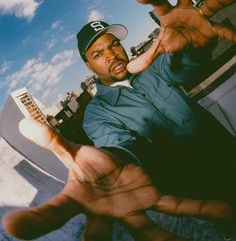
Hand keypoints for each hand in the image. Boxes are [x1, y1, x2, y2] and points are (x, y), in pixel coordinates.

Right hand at [2, 119, 230, 239]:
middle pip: (97, 237)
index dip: (36, 220)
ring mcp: (131, 209)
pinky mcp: (153, 196)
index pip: (54, 212)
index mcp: (78, 201)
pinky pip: (175, 204)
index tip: (13, 226)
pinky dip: (198, 206)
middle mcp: (104, 214)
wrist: (107, 169)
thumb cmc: (88, 165)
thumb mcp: (69, 150)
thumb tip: (25, 121)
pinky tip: (223, 211)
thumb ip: (51, 139)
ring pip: (147, 231)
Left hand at [127, 0, 235, 72]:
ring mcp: (201, 16)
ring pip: (211, 4)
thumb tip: (129, 69)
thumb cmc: (174, 39)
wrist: (191, 45)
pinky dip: (230, 34)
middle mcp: (185, 8)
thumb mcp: (160, 47)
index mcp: (168, 12)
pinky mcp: (212, 27)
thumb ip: (147, 56)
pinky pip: (223, 30)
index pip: (158, 1)